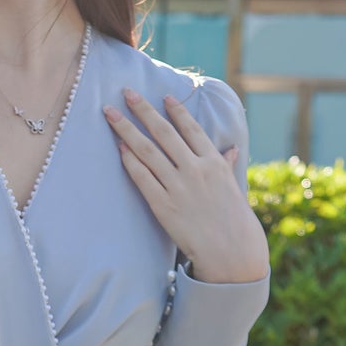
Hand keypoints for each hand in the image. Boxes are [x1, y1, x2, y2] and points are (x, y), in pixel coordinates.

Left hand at [105, 88, 269, 282]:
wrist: (231, 253)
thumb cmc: (234, 221)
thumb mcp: (233, 188)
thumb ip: (225, 165)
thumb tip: (229, 150)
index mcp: (214, 163)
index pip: (191, 129)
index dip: (176, 111)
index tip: (163, 95)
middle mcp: (195, 170)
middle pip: (164, 133)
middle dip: (143, 110)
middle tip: (127, 92)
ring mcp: (178, 187)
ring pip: (148, 151)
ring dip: (127, 129)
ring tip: (111, 113)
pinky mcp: (164, 206)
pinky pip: (143, 178)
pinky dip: (130, 161)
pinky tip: (119, 147)